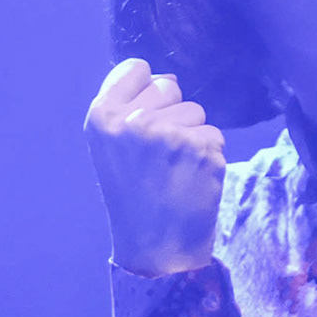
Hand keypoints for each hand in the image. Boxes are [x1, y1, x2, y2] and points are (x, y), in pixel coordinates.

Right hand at [83, 58, 226, 277]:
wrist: (154, 248)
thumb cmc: (133, 194)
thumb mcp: (111, 146)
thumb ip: (128, 106)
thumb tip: (168, 78)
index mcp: (101, 117)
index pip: (136, 68)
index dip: (146, 92)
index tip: (142, 123)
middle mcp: (132, 123)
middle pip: (169, 86)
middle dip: (170, 114)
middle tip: (158, 156)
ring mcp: (168, 136)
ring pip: (196, 111)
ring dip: (192, 137)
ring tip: (174, 170)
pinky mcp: (201, 151)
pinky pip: (214, 135)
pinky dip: (209, 157)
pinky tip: (192, 180)